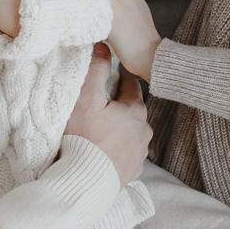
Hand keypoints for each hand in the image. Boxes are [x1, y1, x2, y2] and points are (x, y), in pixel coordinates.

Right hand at [62, 44, 151, 186]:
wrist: (87, 181)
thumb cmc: (85, 138)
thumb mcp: (86, 99)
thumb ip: (95, 70)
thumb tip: (102, 47)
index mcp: (135, 111)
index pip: (131, 87)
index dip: (119, 80)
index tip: (109, 79)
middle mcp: (144, 132)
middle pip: (133, 111)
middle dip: (120, 106)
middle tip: (101, 106)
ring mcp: (140, 153)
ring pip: (132, 134)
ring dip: (121, 130)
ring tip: (101, 131)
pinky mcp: (133, 171)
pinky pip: (127, 155)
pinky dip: (119, 151)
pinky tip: (105, 152)